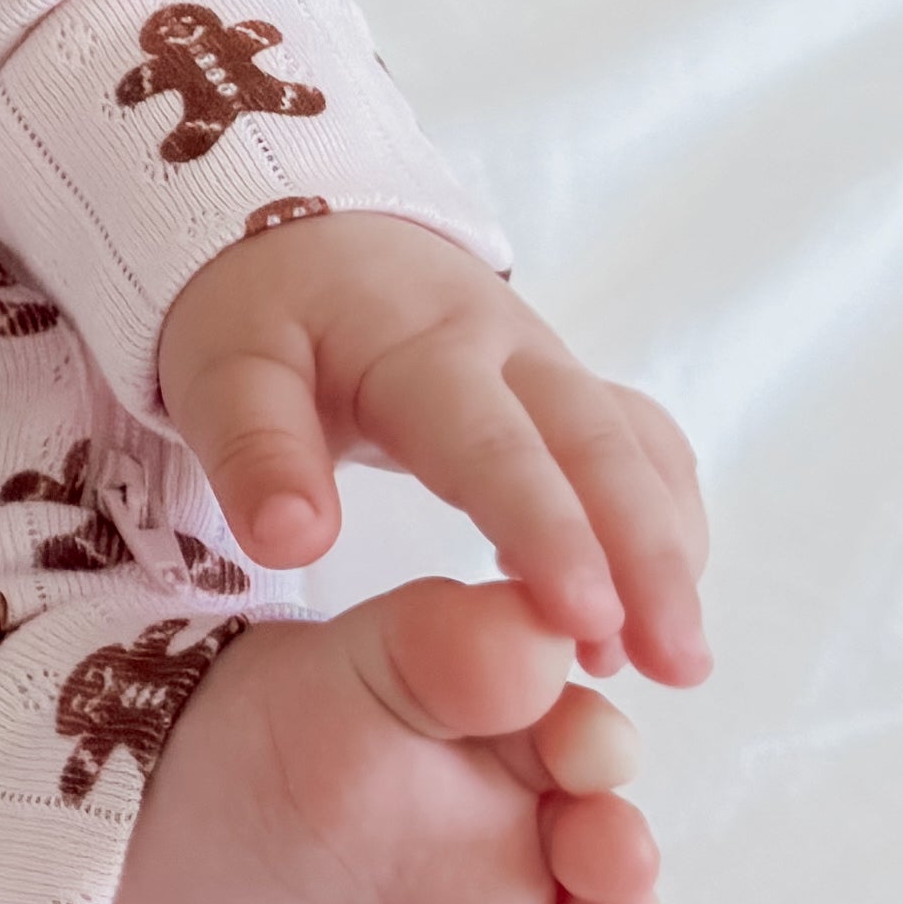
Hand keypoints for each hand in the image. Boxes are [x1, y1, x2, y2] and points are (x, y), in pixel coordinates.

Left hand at [151, 214, 710, 688]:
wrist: (309, 237)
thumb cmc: (263, 316)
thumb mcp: (224, 370)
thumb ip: (254, 451)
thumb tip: (295, 542)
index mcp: (423, 346)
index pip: (496, 445)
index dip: (546, 530)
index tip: (585, 619)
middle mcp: (511, 350)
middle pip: (600, 448)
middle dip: (647, 556)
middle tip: (678, 666)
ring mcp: (551, 369)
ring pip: (637, 450)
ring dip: (669, 550)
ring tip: (677, 661)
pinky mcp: (566, 392)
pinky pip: (639, 448)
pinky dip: (662, 522)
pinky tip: (652, 609)